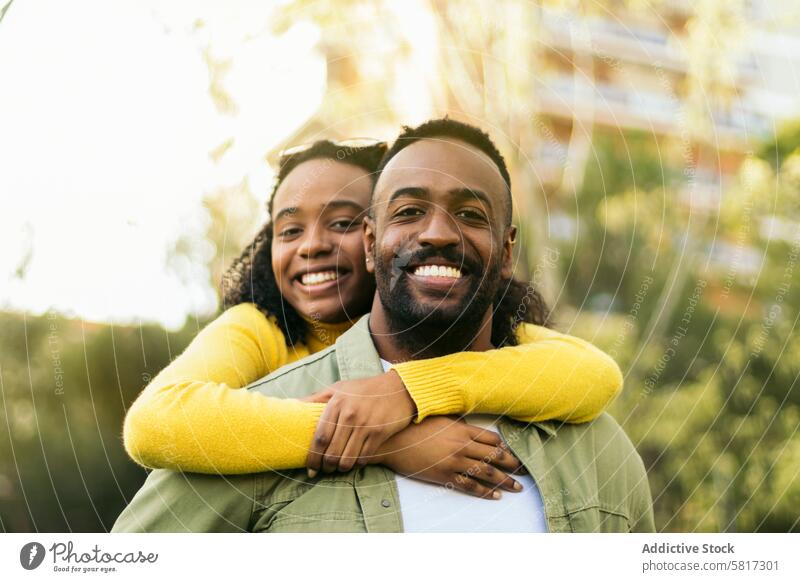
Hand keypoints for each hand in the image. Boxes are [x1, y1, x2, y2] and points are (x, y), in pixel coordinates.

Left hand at [303, 370, 415, 474]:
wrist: (400, 388)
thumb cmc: (365, 389)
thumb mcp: (340, 388)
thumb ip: (316, 398)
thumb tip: (293, 404)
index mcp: (337, 404)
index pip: (320, 437)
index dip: (312, 457)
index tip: (310, 467)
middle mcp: (350, 415)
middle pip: (331, 452)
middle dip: (325, 466)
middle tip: (324, 470)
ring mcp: (366, 425)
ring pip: (347, 459)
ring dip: (340, 468)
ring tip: (338, 467)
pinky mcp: (379, 433)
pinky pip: (364, 457)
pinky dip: (357, 464)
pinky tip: (354, 461)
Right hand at [375, 416, 524, 498]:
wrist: (394, 440)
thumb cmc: (415, 426)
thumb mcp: (440, 417)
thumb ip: (458, 423)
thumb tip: (470, 426)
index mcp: (462, 429)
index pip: (492, 439)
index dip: (506, 448)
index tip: (514, 454)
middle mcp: (462, 445)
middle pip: (494, 456)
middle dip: (512, 465)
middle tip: (524, 471)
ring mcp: (454, 462)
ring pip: (486, 473)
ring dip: (504, 481)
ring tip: (516, 487)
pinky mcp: (445, 476)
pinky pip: (470, 485)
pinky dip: (485, 491)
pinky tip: (495, 495)